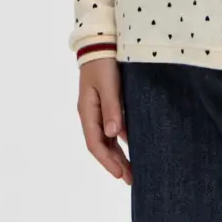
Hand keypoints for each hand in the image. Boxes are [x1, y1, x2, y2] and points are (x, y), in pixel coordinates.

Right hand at [77, 57, 132, 184]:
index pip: (95, 143)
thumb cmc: (104, 62)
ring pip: (108, 138)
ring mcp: (99, 109)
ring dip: (119, 153)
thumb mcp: (108, 84)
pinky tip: (133, 145)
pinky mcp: (108, 102)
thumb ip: (112, 108)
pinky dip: (122, 138)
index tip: (120, 174)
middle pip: (102, 144)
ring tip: (132, 169)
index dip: (107, 161)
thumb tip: (113, 134)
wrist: (102, 42)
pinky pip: (114, 126)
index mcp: (87, 111)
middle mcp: (91, 113)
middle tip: (130, 179)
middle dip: (115, 163)